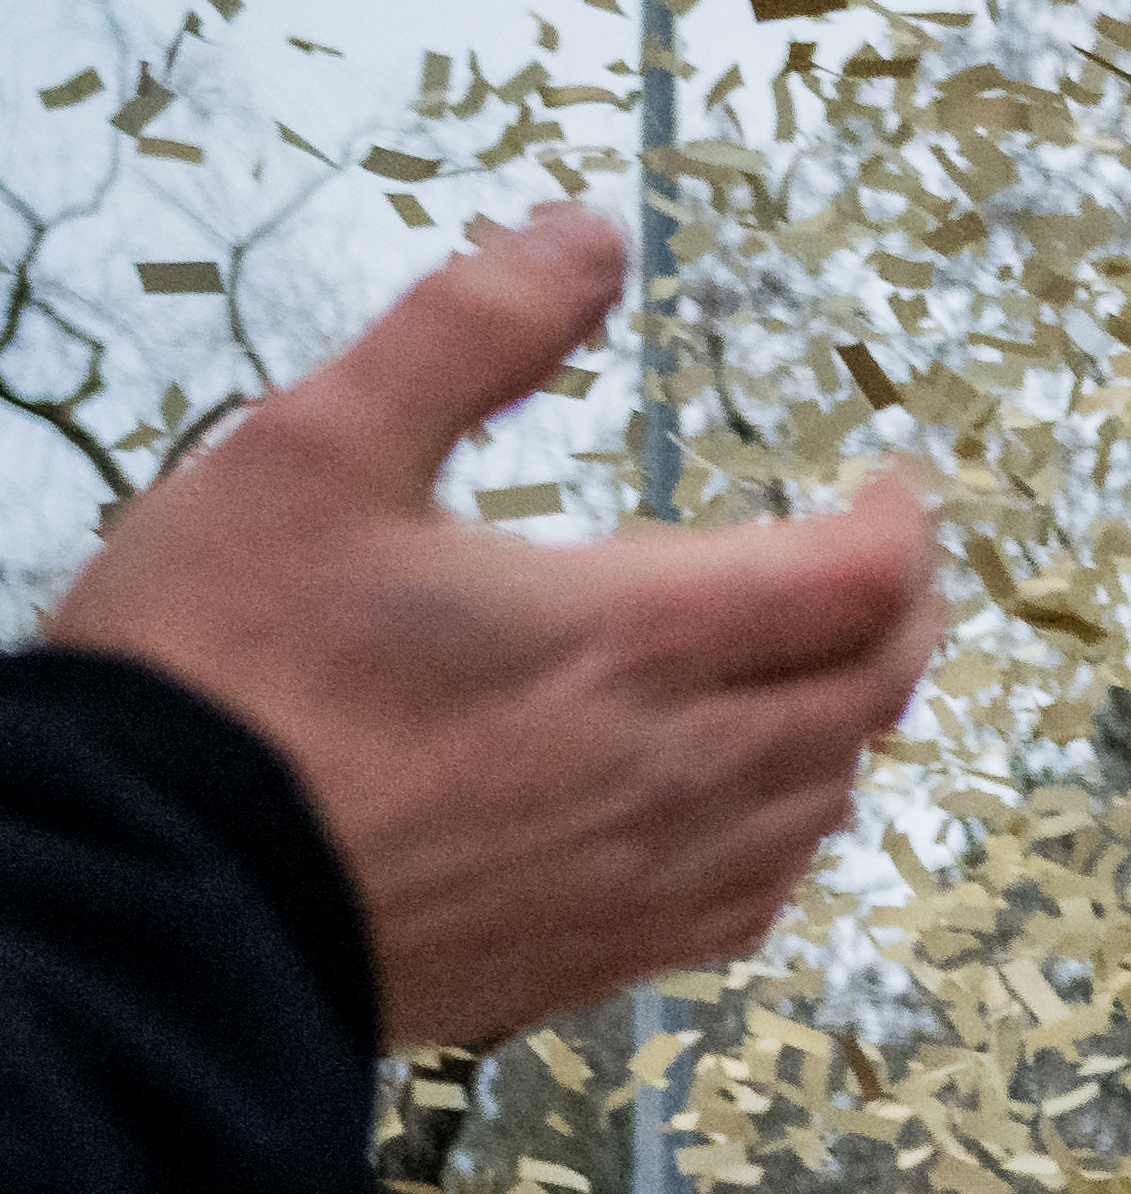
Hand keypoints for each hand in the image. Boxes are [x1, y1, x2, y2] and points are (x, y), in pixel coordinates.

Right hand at [44, 211, 942, 1049]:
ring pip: (825, 799)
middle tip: (890, 571)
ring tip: (830, 668)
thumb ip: (471, 331)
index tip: (895, 488)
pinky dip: (787, 832)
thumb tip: (589, 239)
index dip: (901, 526)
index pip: (857, 582)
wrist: (163, 884)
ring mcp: (651, 876)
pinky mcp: (606, 955)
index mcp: (634, 637)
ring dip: (850, 723)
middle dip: (904, 617)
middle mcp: (678, 768)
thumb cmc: (224, 672)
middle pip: (872, 693)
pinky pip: (757, 897)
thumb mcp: (319, 448)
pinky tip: (753, 808)